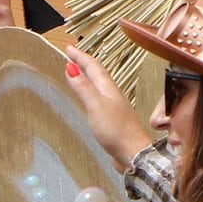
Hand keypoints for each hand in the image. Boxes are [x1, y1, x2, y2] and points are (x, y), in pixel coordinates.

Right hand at [62, 45, 152, 168]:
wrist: (133, 153)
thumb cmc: (116, 130)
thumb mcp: (96, 106)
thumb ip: (83, 88)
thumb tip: (70, 68)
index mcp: (108, 89)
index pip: (93, 67)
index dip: (80, 56)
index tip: (69, 47)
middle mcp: (111, 95)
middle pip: (97, 74)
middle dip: (84, 63)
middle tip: (71, 55)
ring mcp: (113, 106)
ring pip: (98, 85)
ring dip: (87, 75)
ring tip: (77, 71)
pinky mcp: (111, 119)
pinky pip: (98, 98)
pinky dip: (89, 91)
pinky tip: (87, 97)